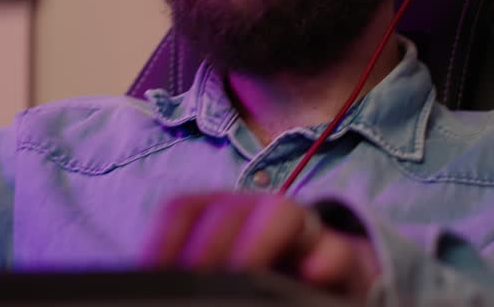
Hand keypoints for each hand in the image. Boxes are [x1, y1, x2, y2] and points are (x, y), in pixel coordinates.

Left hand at [142, 193, 380, 297]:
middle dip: (206, 245)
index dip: (163, 238)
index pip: (184, 209)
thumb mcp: (221, 273)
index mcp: (221, 216)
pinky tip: (311, 275)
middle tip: (194, 279)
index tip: (150, 270)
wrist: (333, 278)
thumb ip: (194, 276)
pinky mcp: (344, 259)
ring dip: (255, 243)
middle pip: (227, 209)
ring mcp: (303, 233)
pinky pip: (338, 251)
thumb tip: (155, 284)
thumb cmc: (264, 276)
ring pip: (280, 213)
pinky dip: (325, 260)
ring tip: (240, 273)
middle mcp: (258, 214)